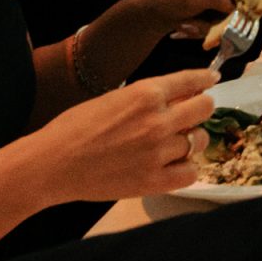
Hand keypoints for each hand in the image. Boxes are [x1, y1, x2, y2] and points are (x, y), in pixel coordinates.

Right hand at [24, 69, 218, 204]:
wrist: (49, 165)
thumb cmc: (73, 129)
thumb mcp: (112, 98)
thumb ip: (147, 96)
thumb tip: (180, 92)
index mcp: (146, 94)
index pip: (192, 80)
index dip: (205, 79)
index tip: (212, 80)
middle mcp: (158, 120)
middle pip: (205, 108)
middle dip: (200, 108)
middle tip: (192, 114)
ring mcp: (157, 152)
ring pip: (199, 141)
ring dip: (191, 140)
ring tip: (174, 143)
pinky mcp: (152, 181)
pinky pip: (190, 173)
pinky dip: (185, 169)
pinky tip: (172, 166)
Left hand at [94, 0, 256, 55]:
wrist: (158, 10)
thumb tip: (241, 7)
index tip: (247, 13)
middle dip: (234, 12)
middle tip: (216, 22)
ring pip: (243, 10)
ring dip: (222, 22)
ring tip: (198, 22)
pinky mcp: (230, 4)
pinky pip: (234, 18)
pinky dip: (218, 26)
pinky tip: (200, 23)